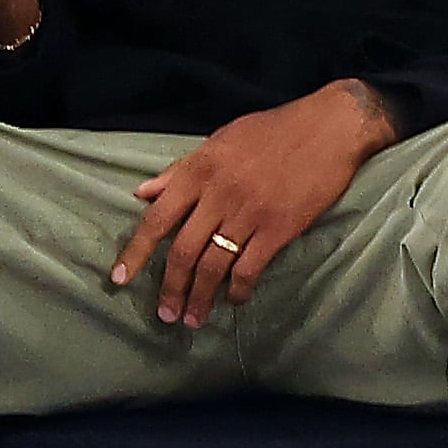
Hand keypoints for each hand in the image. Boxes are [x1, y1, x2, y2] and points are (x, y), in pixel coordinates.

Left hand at [111, 82, 396, 327]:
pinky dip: (239, 288)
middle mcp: (217, 196)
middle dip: (170, 288)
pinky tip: (234, 300)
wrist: (329, 128)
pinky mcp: (280, 228)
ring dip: (200, 297)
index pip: (156, 219)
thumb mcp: (217, 141)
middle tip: (164, 315)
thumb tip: (142, 192)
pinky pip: (250, 267)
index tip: (119, 278)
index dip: (135, 252)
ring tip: (192, 319)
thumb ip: (179, 170)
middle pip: (182, 251)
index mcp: (197, 172)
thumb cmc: (271, 131)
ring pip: (214, 265)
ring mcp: (248, 214)